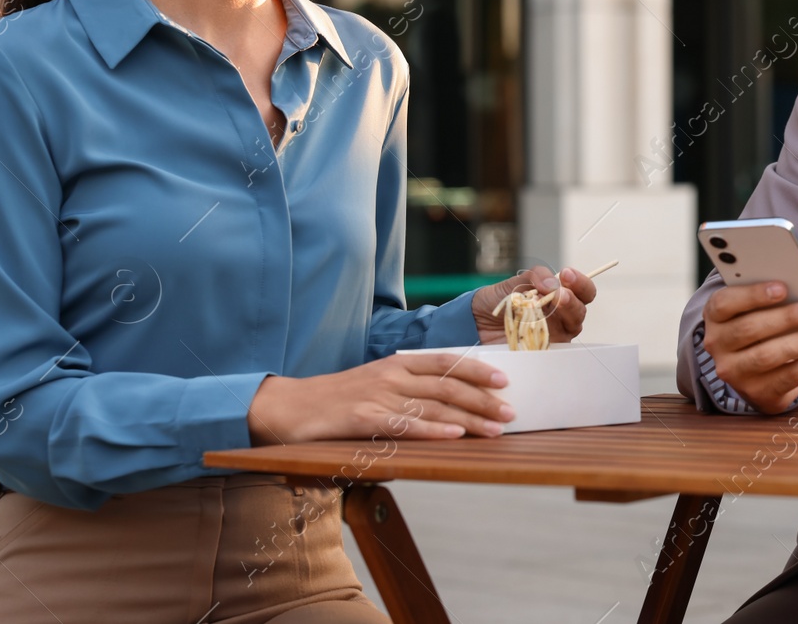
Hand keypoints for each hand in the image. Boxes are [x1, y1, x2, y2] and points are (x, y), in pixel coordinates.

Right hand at [247, 351, 513, 444]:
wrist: (286, 407)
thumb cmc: (334, 401)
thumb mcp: (375, 386)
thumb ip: (406, 392)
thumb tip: (444, 408)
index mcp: (396, 363)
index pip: (445, 361)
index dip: (477, 369)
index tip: (505, 379)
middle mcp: (392, 375)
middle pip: (448, 384)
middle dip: (484, 399)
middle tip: (511, 412)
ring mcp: (378, 396)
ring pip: (434, 405)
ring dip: (469, 417)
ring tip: (496, 428)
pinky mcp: (363, 418)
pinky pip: (405, 424)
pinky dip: (433, 430)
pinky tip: (455, 435)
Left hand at [472, 265, 597, 344]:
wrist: (474, 325)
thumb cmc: (495, 302)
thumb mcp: (511, 284)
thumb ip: (533, 278)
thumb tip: (553, 282)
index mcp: (556, 297)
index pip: (581, 290)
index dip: (580, 282)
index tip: (567, 274)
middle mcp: (559, 317)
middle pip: (581, 309)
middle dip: (575, 297)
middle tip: (561, 292)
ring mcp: (553, 335)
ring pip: (574, 326)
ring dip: (568, 311)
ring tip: (556, 302)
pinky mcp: (543, 351)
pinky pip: (556, 347)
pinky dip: (553, 336)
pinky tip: (542, 327)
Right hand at [702, 281, 797, 413]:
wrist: (756, 371)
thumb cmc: (762, 325)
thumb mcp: (756, 308)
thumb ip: (770, 298)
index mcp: (715, 316)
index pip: (725, 304)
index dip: (753, 295)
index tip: (783, 287)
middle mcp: (718, 345)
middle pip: (750, 329)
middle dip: (788, 318)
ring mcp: (735, 372)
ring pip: (769, 356)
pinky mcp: (758, 392)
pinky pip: (791, 376)